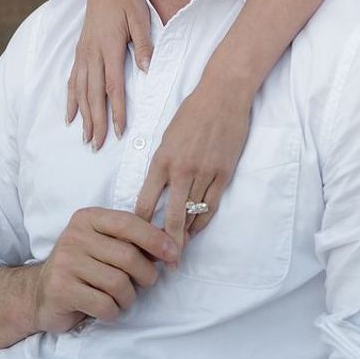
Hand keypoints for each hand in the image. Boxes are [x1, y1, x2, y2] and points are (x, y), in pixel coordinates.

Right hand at [34, 207, 178, 332]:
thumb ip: (134, 241)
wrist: (40, 292)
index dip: (156, 239)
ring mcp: (66, 263)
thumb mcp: (105, 245)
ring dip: (128, 298)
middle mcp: (75, 236)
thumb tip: (176, 244)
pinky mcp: (62, 289)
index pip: (129, 223)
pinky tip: (107, 309)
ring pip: (118, 284)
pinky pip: (104, 305)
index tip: (174, 255)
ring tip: (122, 298)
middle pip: (128, 257)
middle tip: (145, 284)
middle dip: (146, 276)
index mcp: (88, 218)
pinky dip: (113, 312)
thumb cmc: (84, 267)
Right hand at [67, 0, 153, 147]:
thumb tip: (147, 70)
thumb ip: (144, 44)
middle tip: (97, 145)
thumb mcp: (141, 16)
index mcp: (110, 46)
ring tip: (85, 137)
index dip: (116, 110)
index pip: (113, 86)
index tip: (118, 131)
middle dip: (95, 121)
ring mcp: (83, 51)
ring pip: (81, 90)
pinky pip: (72, 79)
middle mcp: (92, 52)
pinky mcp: (80, 49)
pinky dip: (70, 99)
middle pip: (93, 94)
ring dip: (83, 115)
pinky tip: (69, 115)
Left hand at [135, 80, 251, 249]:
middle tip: (161, 263)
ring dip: (185, 234)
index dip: (140, 225)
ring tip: (178, 251)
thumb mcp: (167, 136)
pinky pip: (211, 205)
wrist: (223, 95)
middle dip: (165, 243)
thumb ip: (162, 163)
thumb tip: (157, 188)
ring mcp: (204, 173)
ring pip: (192, 214)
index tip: (136, 239)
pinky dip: (202, 221)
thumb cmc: (192, 111)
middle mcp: (181, 170)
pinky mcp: (223, 174)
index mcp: (162, 159)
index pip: (146, 201)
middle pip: (171, 217)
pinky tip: (196, 230)